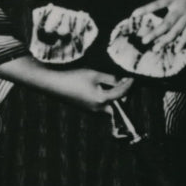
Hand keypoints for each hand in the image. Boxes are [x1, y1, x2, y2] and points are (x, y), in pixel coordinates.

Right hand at [0, 55, 133, 110]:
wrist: (52, 83)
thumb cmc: (73, 77)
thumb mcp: (94, 74)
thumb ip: (110, 79)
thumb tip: (122, 80)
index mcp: (102, 100)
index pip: (122, 94)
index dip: (128, 85)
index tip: (133, 78)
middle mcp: (98, 109)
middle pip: (117, 106)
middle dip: (123, 97)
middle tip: (125, 84)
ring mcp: (91, 111)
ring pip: (108, 107)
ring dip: (113, 98)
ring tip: (115, 86)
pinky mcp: (86, 108)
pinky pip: (100, 106)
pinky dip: (104, 99)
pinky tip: (102, 89)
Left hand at [136, 0, 185, 48]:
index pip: (157, 4)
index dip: (145, 9)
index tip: (134, 14)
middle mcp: (180, 8)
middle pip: (166, 24)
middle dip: (155, 33)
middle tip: (144, 40)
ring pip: (176, 31)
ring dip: (166, 41)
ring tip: (155, 49)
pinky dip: (183, 42)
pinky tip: (176, 50)